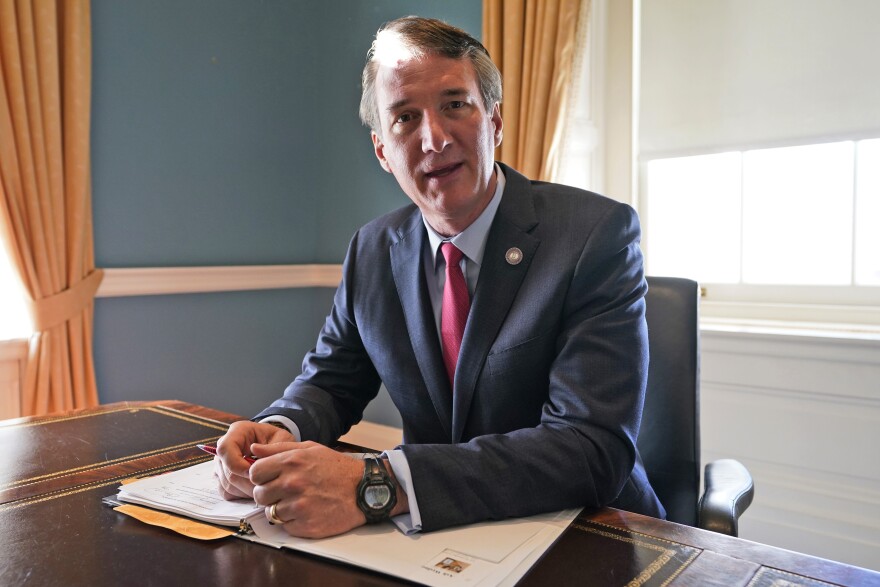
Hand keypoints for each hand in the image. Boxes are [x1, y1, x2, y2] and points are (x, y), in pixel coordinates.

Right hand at [213, 420, 293, 499]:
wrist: (278, 448)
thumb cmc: (281, 442)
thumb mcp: (284, 440)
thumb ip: (272, 447)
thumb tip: (254, 450)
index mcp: (239, 431)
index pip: (225, 448)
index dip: (237, 465)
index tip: (255, 473)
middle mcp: (226, 445)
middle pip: (227, 470)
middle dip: (246, 482)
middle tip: (266, 486)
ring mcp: (222, 462)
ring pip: (226, 483)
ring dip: (245, 490)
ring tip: (264, 488)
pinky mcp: (222, 476)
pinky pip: (226, 491)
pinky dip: (241, 495)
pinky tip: (256, 490)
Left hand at [248, 441, 367, 538]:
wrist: (364, 489)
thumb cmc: (336, 468)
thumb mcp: (310, 449)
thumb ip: (278, 449)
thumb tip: (253, 450)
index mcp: (291, 462)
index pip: (254, 473)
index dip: (261, 477)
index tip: (271, 478)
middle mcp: (293, 483)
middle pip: (259, 494)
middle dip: (269, 494)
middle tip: (286, 492)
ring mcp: (299, 505)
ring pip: (271, 512)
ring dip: (282, 509)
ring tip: (300, 501)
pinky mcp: (306, 525)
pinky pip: (286, 526)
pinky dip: (294, 522)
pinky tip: (308, 511)